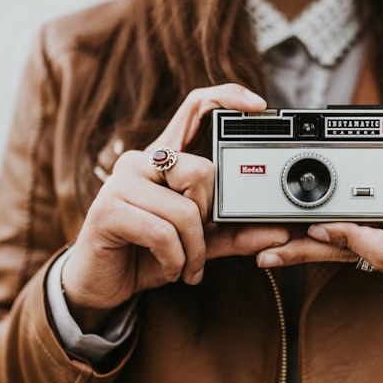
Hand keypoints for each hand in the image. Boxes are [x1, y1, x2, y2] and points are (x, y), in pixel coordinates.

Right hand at [62, 84, 290, 329]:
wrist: (103, 286)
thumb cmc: (148, 256)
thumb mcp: (199, 245)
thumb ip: (234, 235)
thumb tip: (279, 234)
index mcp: (164, 159)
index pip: (194, 108)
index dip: (226, 96)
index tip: (259, 106)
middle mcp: (140, 160)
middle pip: (201, 170)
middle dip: (208, 216)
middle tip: (196, 243)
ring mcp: (120, 182)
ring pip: (185, 209)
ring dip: (194, 250)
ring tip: (185, 266)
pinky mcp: (107, 210)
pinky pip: (163, 233)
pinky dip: (175, 260)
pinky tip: (169, 269)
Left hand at [255, 84, 382, 287]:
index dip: (352, 238)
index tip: (320, 225)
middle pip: (356, 259)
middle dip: (311, 252)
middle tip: (267, 248)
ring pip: (352, 263)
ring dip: (311, 255)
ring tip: (265, 252)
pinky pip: (359, 262)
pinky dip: (329, 252)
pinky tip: (294, 248)